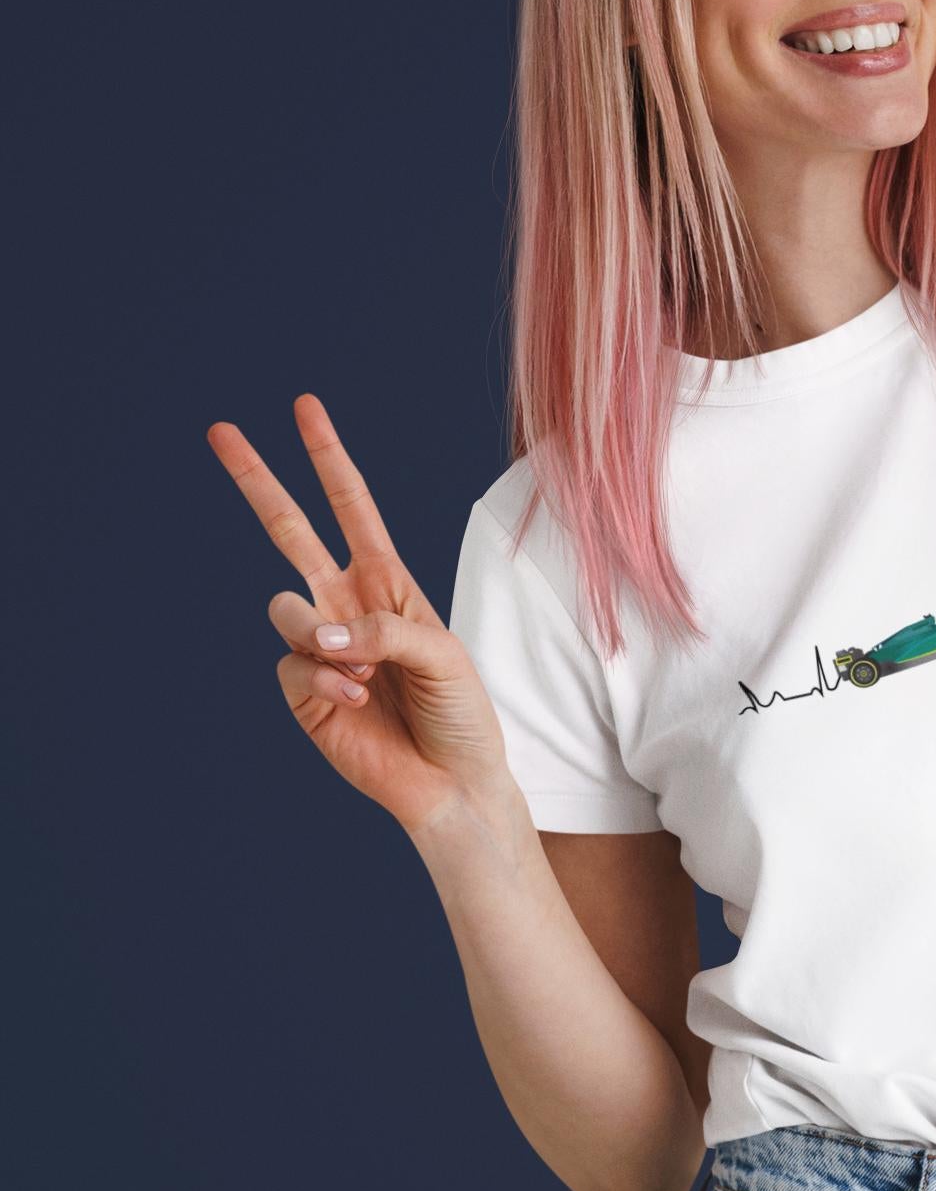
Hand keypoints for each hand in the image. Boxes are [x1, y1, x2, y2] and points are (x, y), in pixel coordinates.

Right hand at [208, 392, 519, 838]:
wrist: (453, 783)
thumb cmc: (461, 714)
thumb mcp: (443, 656)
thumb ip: (383, 630)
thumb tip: (317, 632)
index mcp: (386, 583)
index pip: (350, 507)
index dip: (328, 458)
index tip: (305, 407)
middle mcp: (345, 605)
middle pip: (288, 530)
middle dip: (257, 479)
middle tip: (219, 430)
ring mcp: (320, 647)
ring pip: (284, 608)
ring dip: (319, 636)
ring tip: (363, 675)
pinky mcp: (303, 691)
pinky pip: (292, 664)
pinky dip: (324, 679)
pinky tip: (356, 701)